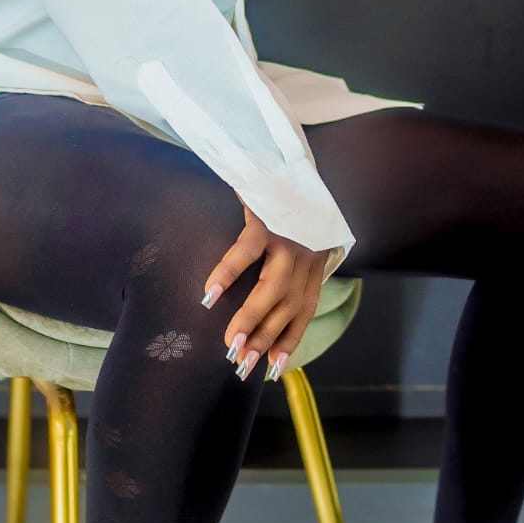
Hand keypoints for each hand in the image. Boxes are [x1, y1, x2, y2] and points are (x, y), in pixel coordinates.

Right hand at [200, 192, 330, 382]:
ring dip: (251, 319)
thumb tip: (263, 303)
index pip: (304, 310)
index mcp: (314, 261)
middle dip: (266, 339)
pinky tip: (209, 295)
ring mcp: (289, 235)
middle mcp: (306, 253)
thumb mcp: (298, 235)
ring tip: (230, 343)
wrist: (286, 154)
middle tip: (241, 364)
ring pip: (273, 288)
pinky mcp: (267, 217)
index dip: (289, 340)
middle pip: (288, 306)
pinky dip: (227, 274)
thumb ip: (287, 264)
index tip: (271, 368)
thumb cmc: (286, 200)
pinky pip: (246, 251)